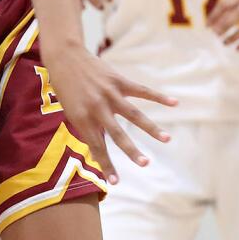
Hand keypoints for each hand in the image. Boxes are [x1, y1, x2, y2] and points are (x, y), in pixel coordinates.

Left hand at [45, 46, 174, 182]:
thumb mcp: (71, 111)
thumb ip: (88, 128)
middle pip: (117, 133)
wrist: (64, 57)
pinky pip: (141, 90)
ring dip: (151, 127)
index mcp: (82, 118)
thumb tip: (102, 150)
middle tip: (145, 164)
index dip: (106, 164)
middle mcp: (97, 108)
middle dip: (131, 150)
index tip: (116, 182)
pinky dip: (158, 97)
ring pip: (133, 114)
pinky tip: (174, 103)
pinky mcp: (118, 81)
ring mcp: (109, 94)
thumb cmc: (66, 89)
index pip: (97, 146)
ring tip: (166, 139)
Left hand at [207, 0, 238, 49]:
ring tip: (224, 42)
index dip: (215, 15)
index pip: (226, 3)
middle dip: (224, 25)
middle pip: (237, 14)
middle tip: (215, 34)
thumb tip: (210, 24)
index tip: (207, 26)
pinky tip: (237, 48)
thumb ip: (227, 9)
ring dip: (234, 36)